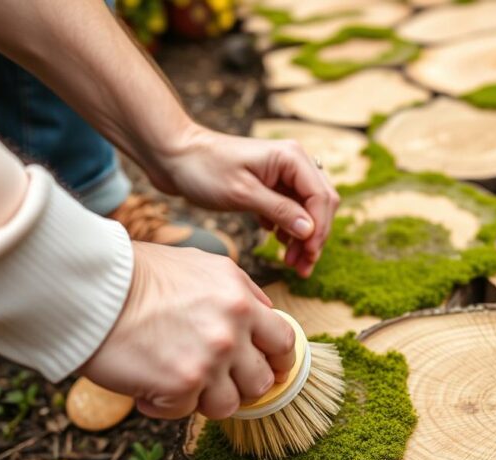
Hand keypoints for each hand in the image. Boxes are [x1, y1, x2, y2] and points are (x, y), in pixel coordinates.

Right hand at [79, 242, 296, 419]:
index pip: (284, 341)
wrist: (91, 288)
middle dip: (241, 385)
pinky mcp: (181, 386)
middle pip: (263, 381)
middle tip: (214, 380)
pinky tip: (146, 381)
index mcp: (241, 298)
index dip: (278, 361)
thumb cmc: (138, 275)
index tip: (268, 369)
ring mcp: (210, 360)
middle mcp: (233, 329)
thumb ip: (239, 292)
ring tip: (176, 379)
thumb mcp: (202, 266)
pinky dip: (164, 404)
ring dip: (203, 398)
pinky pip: (185, 412)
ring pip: (229, 405)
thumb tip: (263, 315)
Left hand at [150, 127, 339, 277]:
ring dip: (303, 236)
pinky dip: (289, 227)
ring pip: (307, 209)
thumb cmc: (204, 169)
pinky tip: (277, 241)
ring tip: (291, 262)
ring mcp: (282, 172)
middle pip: (321, 204)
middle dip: (314, 237)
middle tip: (302, 267)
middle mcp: (293, 162)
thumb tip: (310, 231)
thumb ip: (280, 211)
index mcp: (291, 158)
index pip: (321, 198)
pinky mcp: (270, 183)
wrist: (174, 155)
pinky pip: (291, 208)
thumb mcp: (242, 194)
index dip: (319, 230)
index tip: (307, 257)